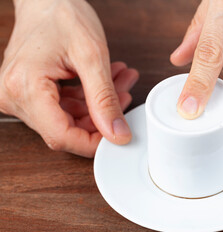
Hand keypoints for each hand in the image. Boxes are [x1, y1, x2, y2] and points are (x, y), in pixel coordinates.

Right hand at [0, 0, 138, 156]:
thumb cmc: (62, 15)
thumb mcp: (92, 56)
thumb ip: (105, 99)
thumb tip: (118, 133)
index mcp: (24, 87)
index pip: (61, 135)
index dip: (93, 142)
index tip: (119, 136)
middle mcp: (14, 95)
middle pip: (65, 129)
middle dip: (101, 117)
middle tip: (125, 95)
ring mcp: (20, 95)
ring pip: (68, 118)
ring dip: (99, 105)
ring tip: (120, 82)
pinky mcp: (30, 92)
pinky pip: (63, 107)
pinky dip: (89, 98)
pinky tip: (108, 82)